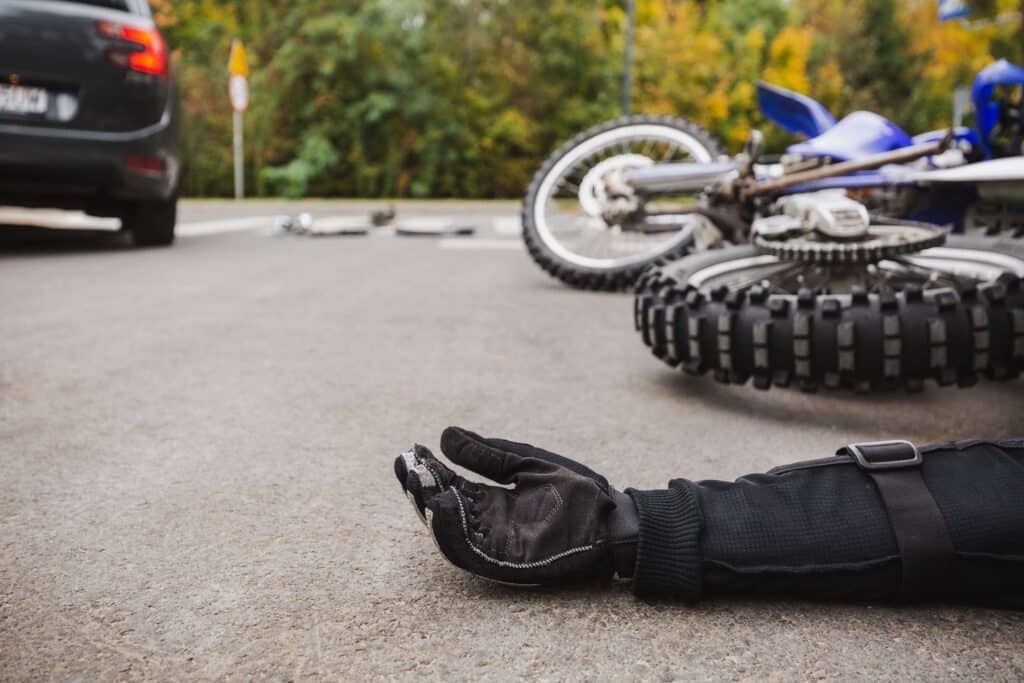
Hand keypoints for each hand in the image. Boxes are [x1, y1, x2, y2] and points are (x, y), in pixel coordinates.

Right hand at [394, 427, 637, 585]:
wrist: (615, 518)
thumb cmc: (579, 492)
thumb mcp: (528, 464)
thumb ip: (490, 454)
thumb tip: (444, 435)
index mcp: (492, 501)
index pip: (451, 486)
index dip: (430, 471)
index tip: (412, 450)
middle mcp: (488, 525)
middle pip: (443, 510)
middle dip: (421, 490)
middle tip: (407, 467)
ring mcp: (496, 545)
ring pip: (450, 533)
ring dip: (430, 511)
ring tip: (419, 485)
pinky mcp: (507, 562)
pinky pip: (471, 553)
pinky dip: (451, 533)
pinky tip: (442, 507)